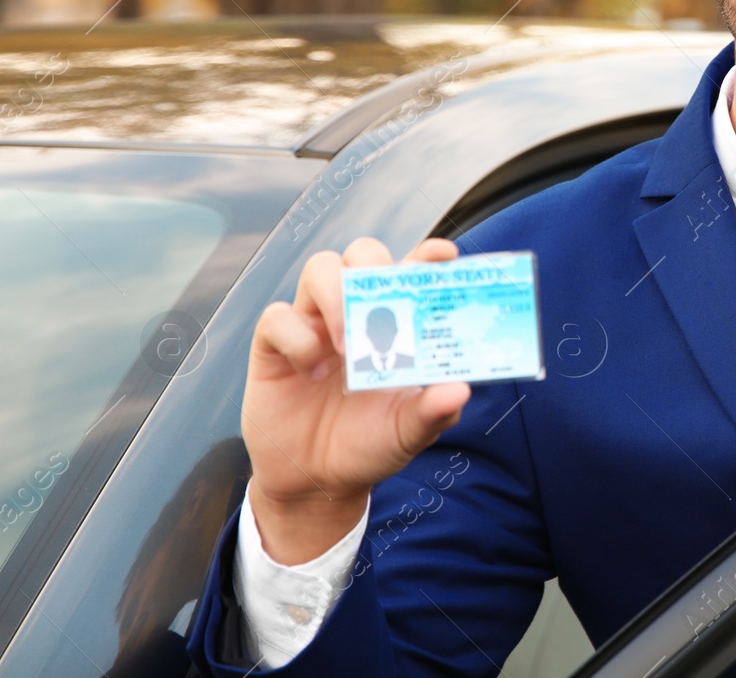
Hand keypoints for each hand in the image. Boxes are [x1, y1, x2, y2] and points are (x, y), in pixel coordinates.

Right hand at [243, 236, 470, 563]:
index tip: (443, 256)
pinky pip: (277, 317)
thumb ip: (434, 411)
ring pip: (320, 268)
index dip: (427, 256)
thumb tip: (461, 390)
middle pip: (363, 254)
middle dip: (374, 268)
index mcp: (394, 323)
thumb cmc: (369, 444)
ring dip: (336, 297)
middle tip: (381, 311)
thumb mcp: (408, 432)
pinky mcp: (274, 346)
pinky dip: (297, 339)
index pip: (411, 272)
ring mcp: (314, 325)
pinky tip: (312, 372)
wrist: (317, 482)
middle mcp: (354, 313)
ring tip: (347, 345)